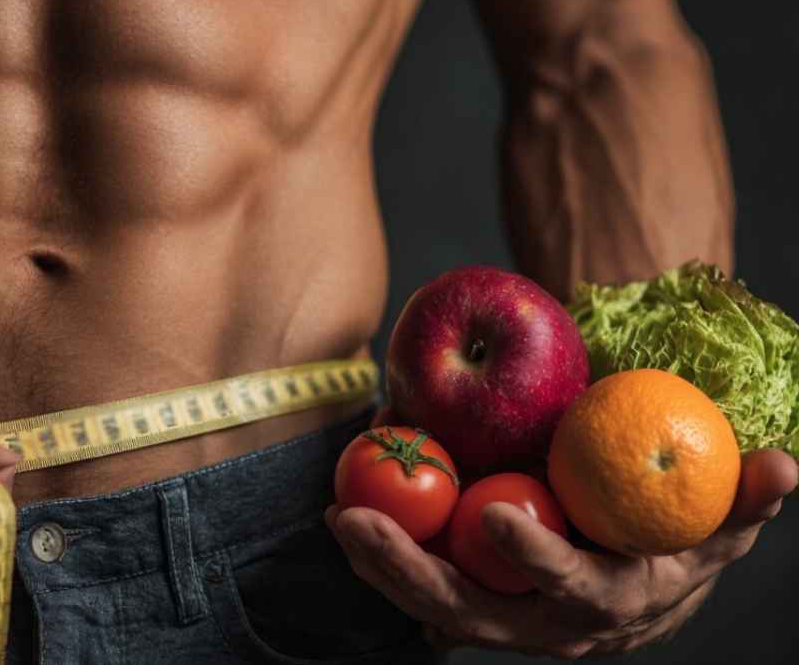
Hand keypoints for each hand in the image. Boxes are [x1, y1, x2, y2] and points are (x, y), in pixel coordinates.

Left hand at [326, 449, 796, 657]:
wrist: (645, 593)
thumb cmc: (678, 546)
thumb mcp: (718, 526)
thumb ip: (744, 501)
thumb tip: (783, 467)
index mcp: (609, 601)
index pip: (572, 586)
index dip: (536, 557)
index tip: (494, 512)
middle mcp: (549, 626)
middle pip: (473, 611)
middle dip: (410, 572)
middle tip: (356, 521)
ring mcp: (507, 623)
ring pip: (436, 607)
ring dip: (382, 568)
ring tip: (338, 519)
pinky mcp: (478, 606)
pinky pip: (426, 590)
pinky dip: (388, 563)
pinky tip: (351, 525)